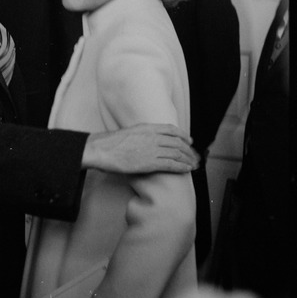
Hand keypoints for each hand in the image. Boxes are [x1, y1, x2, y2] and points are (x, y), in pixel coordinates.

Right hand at [82, 123, 198, 174]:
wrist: (102, 150)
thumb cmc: (111, 143)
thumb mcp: (129, 132)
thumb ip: (142, 134)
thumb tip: (147, 140)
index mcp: (147, 128)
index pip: (171, 129)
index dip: (183, 135)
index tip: (189, 140)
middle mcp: (153, 137)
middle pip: (177, 142)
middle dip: (189, 150)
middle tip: (194, 156)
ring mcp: (152, 149)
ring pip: (177, 153)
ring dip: (188, 159)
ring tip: (194, 164)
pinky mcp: (150, 162)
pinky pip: (171, 164)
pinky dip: (181, 167)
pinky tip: (187, 170)